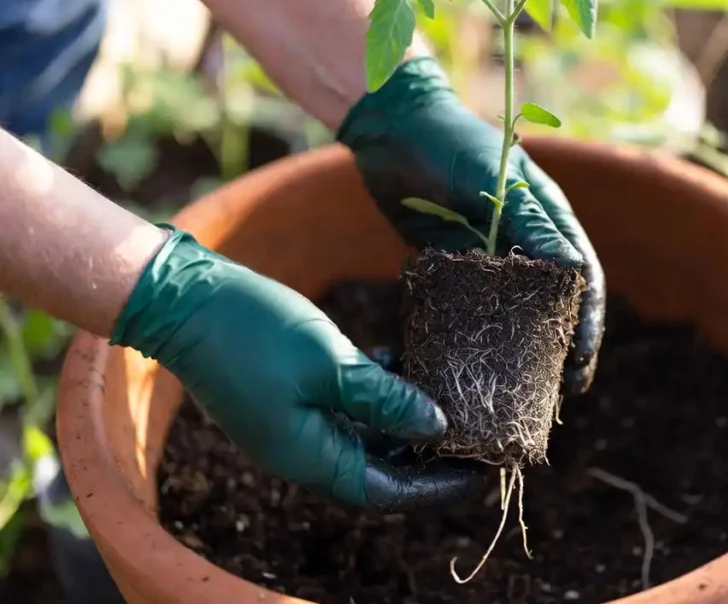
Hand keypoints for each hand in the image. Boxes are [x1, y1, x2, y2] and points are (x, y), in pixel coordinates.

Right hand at [110, 225, 485, 511]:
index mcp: (309, 457)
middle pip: (378, 467)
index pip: (386, 491)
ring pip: (364, 434)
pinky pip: (344, 404)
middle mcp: (302, 449)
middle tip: (474, 433)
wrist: (184, 298)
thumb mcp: (329, 363)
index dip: (436, 486)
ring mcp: (294, 421)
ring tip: (448, 395)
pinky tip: (401, 359)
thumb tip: (438, 427)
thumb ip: (384, 399)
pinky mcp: (290, 393)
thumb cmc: (255, 331)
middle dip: (426, 454)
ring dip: (403, 419)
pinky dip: (376, 390)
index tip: (481, 471)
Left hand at [337, 56, 605, 392]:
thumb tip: (578, 274)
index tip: (582, 361)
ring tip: (526, 394)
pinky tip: (473, 368)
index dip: (588, 321)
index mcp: (548, 217)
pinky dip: (477, 336)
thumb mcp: (492, 179)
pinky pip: (472, 307)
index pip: (583, 277)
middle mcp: (527, 239)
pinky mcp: (453, 264)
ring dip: (523, 350)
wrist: (388, 125)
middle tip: (563, 392)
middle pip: (555, 303)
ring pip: (516, 312)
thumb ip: (531, 222)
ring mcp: (490, 254)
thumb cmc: (446, 142)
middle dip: (563, 347)